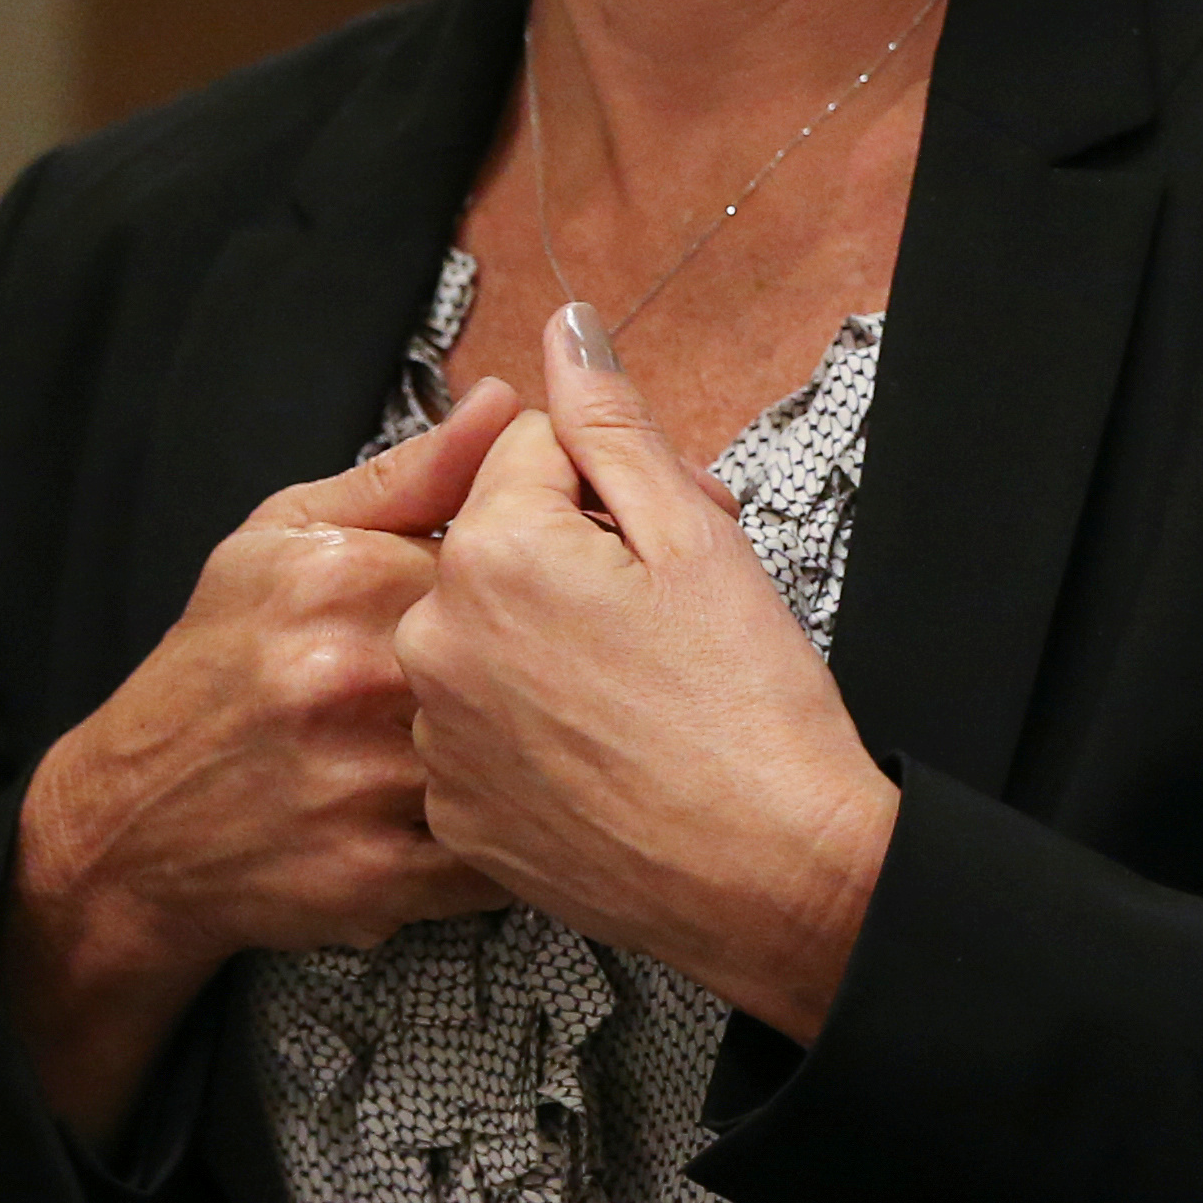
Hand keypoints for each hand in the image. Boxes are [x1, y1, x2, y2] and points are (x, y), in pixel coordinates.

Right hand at [6, 384, 524, 1135]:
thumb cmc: (219, 665)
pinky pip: (509, 853)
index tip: (582, 575)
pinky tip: (524, 809)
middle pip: (535, 652)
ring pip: (534, 757)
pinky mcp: (383, 876)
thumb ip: (411, 474)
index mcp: (348, 579)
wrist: (132, 823)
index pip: (518, 546)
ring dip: (563, 750)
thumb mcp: (285, 540)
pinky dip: (530, 832)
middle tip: (583, 666)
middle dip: (577, 656)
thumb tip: (506, 401)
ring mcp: (370, 784)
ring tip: (565, 736)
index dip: (567, 561)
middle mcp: (359, 678)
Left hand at [397, 310, 899, 1039]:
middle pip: (505, 544)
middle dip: (583, 556)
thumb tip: (566, 327)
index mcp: (492, 553)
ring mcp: (438, 736)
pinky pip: (485, 729)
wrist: (767, 876)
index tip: (678, 534)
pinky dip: (539, 727)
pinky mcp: (454, 812)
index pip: (538, 452)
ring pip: (492, 636)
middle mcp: (435, 640)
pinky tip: (616, 749)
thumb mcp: (696, 539)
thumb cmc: (748, 707)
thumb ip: (613, 424)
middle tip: (679, 613)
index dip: (622, 484)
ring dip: (555, 641)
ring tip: (651, 690)